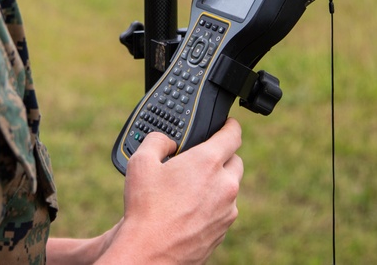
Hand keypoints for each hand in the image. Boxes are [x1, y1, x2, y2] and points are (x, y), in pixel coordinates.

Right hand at [98, 118, 243, 263]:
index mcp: (208, 162)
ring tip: (189, 189)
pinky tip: (189, 209)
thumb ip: (157, 141)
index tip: (227, 124)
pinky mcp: (224, 230)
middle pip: (235, 161)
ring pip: (230, 188)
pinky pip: (224, 209)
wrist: (150, 253)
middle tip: (200, 160)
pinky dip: (213, 205)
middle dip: (222, 156)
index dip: (230, 125)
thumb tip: (166, 141)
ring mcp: (227, 210)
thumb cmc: (146, 209)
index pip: (233, 134)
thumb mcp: (140, 162)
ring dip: (217, 183)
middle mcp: (225, 185)